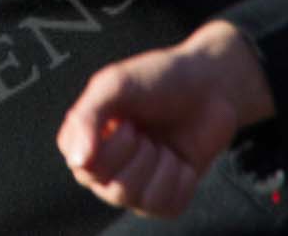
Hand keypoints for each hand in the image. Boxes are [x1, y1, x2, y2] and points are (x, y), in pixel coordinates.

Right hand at [56, 19, 275, 218]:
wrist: (208, 86)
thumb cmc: (157, 80)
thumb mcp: (115, 85)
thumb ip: (87, 117)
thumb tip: (79, 161)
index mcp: (83, 140)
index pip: (84, 168)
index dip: (112, 149)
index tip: (128, 122)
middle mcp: (103, 168)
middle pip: (113, 190)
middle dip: (142, 155)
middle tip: (147, 131)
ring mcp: (134, 187)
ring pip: (140, 200)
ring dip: (162, 165)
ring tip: (164, 144)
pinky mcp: (164, 198)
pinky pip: (167, 207)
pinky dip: (181, 179)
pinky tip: (180, 159)